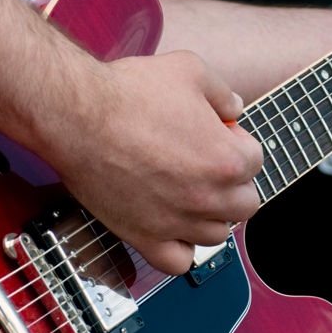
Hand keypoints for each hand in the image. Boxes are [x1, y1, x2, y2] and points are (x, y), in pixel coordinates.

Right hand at [44, 49, 262, 274]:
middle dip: (232, 182)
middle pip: (245, 204)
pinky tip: (171, 226)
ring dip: (209, 215)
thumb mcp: (190, 70)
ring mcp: (177, 221)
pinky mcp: (145, 237)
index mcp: (226, 159)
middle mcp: (207, 197)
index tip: (217, 135)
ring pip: (216, 235)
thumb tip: (235, 109)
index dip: (237, 143)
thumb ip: (224, 93)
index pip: (256, 160)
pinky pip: (178, 263)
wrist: (75, 115)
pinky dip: (181, 249)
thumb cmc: (128, 92)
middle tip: (207, 165)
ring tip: (188, 194)